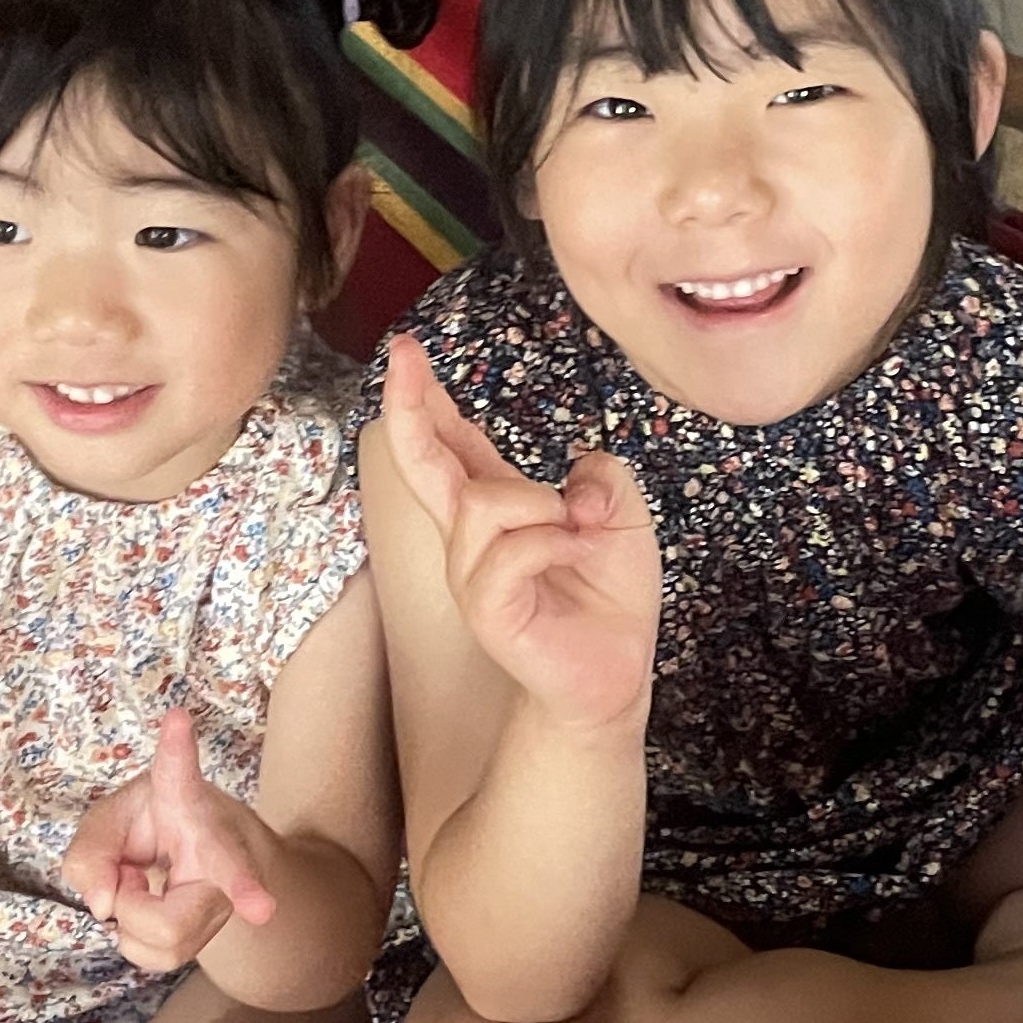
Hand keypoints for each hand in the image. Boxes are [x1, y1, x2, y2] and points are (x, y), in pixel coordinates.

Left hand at [61, 707, 283, 975]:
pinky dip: (136, 934)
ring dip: (131, 919)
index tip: (262, 912)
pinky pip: (161, 958)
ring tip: (137, 882)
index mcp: (203, 826)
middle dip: (128, 907)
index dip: (245, 886)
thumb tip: (102, 909)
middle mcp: (227, 876)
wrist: (190, 823)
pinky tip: (143, 903)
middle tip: (128, 872)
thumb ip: (92, 852)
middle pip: (170, 927)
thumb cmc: (150, 816)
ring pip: (165, 949)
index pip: (225, 853)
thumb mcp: (109, 815)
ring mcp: (222, 911)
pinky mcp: (209, 936)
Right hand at [376, 335, 659, 731]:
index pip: (451, 445)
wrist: (616, 671)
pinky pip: (511, 551)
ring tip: (576, 532)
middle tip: (401, 355)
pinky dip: (553, 543)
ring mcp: (472, 575)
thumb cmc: (609, 592)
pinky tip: (573, 555)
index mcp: (498, 506)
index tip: (407, 351)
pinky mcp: (487, 611)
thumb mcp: (621, 513)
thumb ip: (600, 475)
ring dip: (543, 505)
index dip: (426, 399)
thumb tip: (573, 483)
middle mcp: (472, 538)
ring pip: (484, 502)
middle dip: (409, 408)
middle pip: (424, 464)